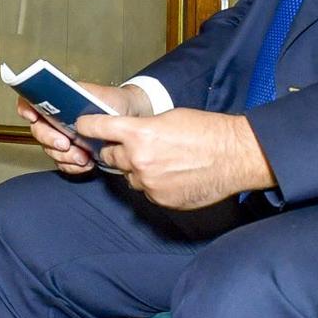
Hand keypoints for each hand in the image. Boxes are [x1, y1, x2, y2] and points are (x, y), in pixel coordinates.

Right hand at [17, 80, 153, 175]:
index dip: (26, 108)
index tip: (33, 117)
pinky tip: (86, 164)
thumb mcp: (103, 95)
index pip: (31, 101)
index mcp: (58, 100)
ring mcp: (62, 137)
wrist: (130, 116)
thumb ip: (86, 101)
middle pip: (38, 130)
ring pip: (49, 150)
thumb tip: (75, 115)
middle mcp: (56, 119)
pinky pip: (63, 164)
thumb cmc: (114, 103)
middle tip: (65, 144)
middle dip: (50, 139)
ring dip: (64, 157)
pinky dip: (72, 167)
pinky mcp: (71, 153)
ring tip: (83, 157)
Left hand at [72, 108, 275, 210]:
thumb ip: (141, 128)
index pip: (97, 129)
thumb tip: (126, 134)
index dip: (88, 126)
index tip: (83, 126)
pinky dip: (154, 184)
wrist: (235, 156)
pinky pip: (147, 191)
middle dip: (118, 150)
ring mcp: (149, 183)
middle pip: (110, 156)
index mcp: (138, 134)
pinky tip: (173, 175)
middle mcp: (138, 160)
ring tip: (163, 161)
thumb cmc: (206, 131)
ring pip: (129, 176)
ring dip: (138, 169)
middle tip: (135, 146)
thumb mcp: (168, 118)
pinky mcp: (160, 200)